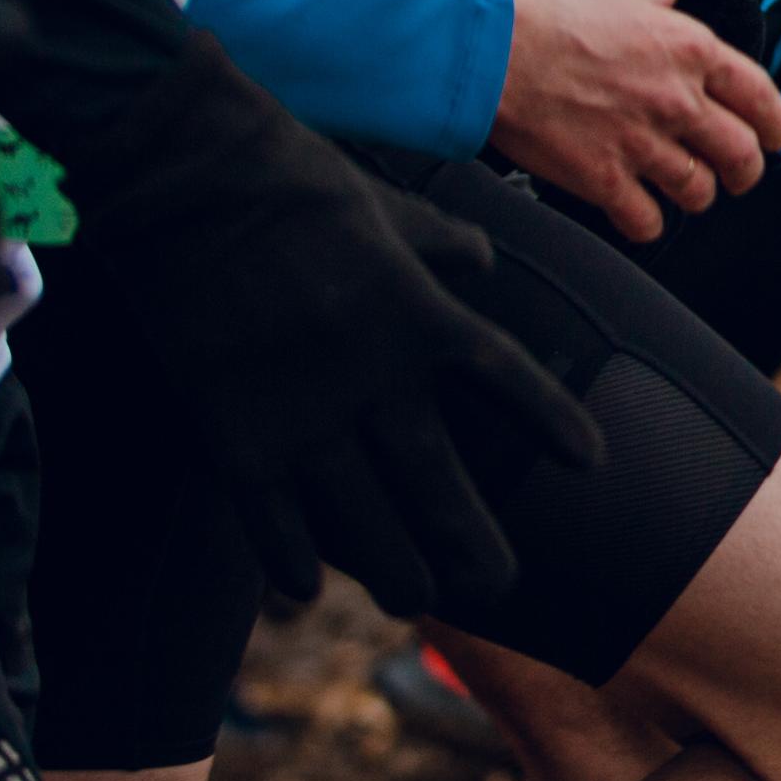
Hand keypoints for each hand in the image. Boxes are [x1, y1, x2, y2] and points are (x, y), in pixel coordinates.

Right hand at [63, 32, 602, 619]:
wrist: (189, 182)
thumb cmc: (293, 180)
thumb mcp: (389, 206)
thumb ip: (442, 244)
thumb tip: (484, 262)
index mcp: (420, 313)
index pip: (507, 380)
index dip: (551, 423)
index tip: (590, 464)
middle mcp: (374, 376)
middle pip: (438, 480)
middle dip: (471, 541)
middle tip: (499, 586)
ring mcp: (302, 412)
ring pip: (361, 519)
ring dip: (393, 569)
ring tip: (416, 600)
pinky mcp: (232, 431)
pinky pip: (271, 519)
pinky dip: (290, 559)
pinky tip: (308, 590)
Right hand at [493, 0, 780, 239]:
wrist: (486, 50)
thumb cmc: (536, 9)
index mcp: (687, 47)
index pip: (759, 95)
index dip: (775, 123)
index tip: (774, 135)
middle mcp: (676, 99)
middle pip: (742, 154)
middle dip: (746, 171)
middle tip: (737, 175)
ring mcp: (642, 143)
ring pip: (698, 192)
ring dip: (695, 196)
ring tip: (684, 193)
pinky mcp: (603, 179)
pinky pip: (645, 221)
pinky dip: (646, 225)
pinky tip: (639, 216)